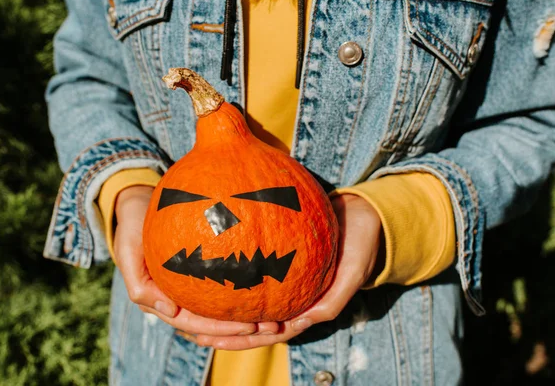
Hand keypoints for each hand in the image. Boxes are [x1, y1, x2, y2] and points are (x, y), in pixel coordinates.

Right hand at [113, 185, 278, 336]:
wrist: (137, 205)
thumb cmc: (132, 226)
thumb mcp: (127, 251)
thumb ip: (139, 283)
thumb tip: (169, 312)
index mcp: (160, 302)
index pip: (195, 323)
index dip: (222, 328)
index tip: (249, 326)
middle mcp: (177, 300)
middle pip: (213, 326)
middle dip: (241, 331)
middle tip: (272, 328)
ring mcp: (188, 289)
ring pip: (220, 313)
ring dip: (246, 320)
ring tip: (276, 320)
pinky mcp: (199, 275)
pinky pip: (221, 291)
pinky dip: (241, 296)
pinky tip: (266, 293)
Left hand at [196, 193, 382, 349]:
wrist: (362, 215)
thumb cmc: (361, 246)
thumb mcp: (352, 275)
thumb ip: (331, 301)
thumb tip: (300, 323)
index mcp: (306, 309)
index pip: (269, 333)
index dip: (241, 340)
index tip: (212, 339)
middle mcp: (291, 299)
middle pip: (252, 322)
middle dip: (224, 329)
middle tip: (191, 330)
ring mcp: (286, 280)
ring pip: (250, 299)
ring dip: (224, 307)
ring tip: (193, 306)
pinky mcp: (281, 258)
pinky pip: (255, 271)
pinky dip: (236, 275)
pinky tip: (213, 269)